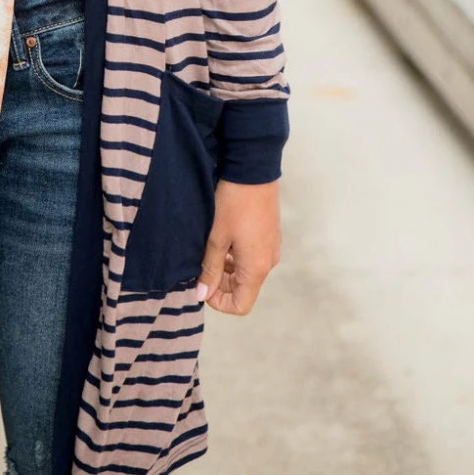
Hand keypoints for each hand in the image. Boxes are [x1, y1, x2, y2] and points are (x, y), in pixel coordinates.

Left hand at [196, 179, 281, 315]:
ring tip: (211, 247)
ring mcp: (271, 248)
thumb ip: (209, 269)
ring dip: (227, 268)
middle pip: (244, 289)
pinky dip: (236, 256)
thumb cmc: (233, 204)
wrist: (253, 170)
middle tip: (202, 263)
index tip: (203, 283)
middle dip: (221, 283)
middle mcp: (268, 262)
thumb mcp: (216, 238)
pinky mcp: (270, 235)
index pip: (241, 305)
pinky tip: (223, 236)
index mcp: (256, 268)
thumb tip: (202, 294)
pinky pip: (253, 257)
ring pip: (247, 272)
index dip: (219, 301)